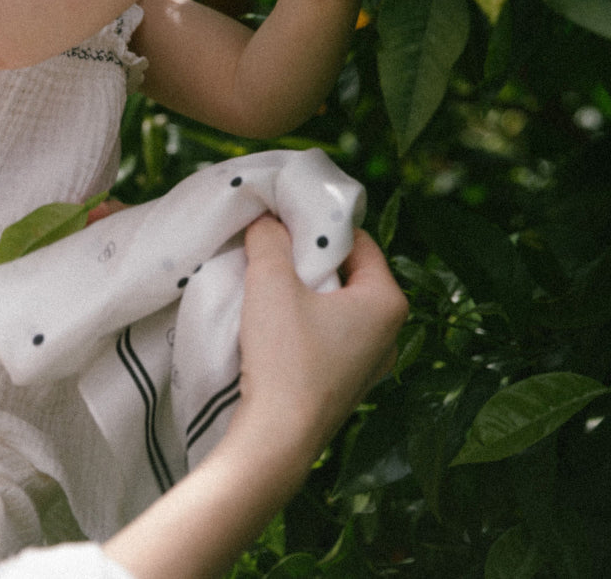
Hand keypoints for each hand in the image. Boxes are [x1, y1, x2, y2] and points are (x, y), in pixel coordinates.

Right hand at [232, 216, 407, 470]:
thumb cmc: (285, 357)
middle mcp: (391, 334)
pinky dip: (306, 323)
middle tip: (273, 249)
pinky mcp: (348, 387)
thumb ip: (270, 239)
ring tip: (269, 285)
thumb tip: (267, 219)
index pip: (358, 241)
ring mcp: (372, 365)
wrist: (277, 440)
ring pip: (338, 307)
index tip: (286, 220)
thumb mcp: (271, 283)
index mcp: (388, 302)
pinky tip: (275, 325)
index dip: (320, 226)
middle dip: (310, 259)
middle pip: (349, 273)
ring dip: (305, 292)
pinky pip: (330, 337)